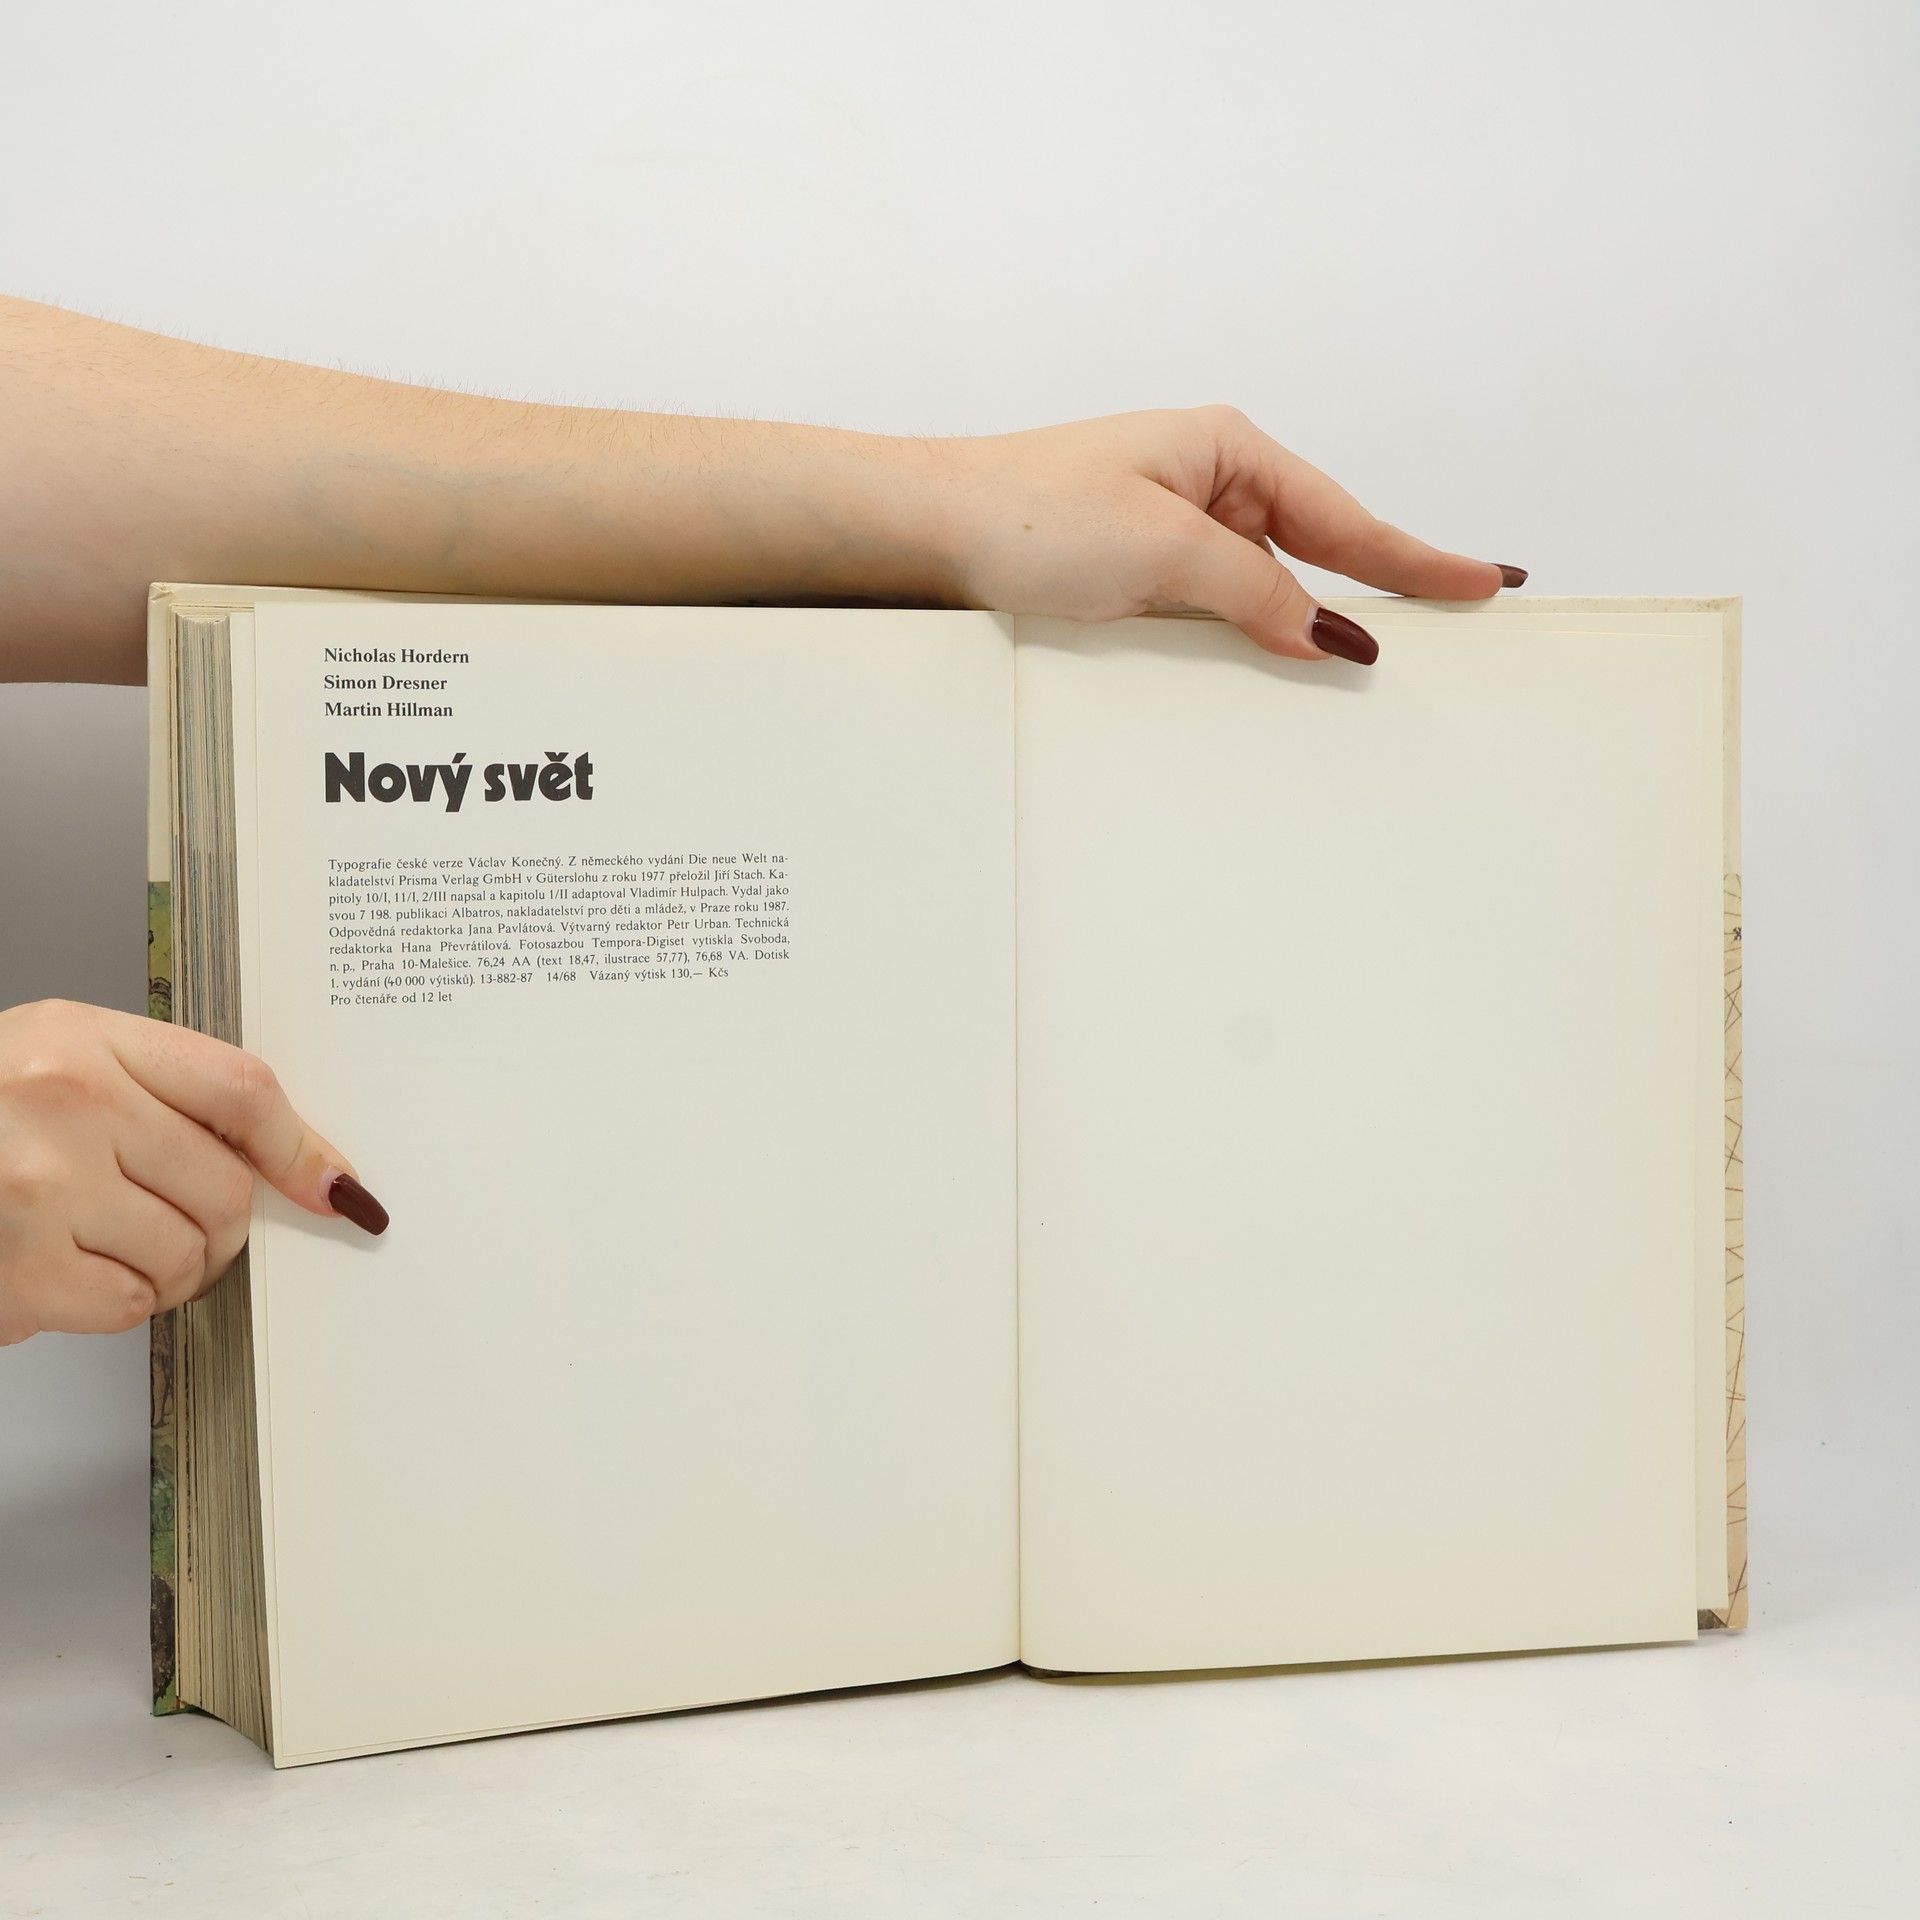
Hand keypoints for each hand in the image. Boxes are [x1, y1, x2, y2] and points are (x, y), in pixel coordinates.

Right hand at [0, 1000, 385, 1345]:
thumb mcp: (60, 1065)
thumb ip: (165, 1096)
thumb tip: (296, 1166)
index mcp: (83, 1039)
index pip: (240, 1088)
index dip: (301, 1147)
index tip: (333, 1187)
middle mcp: (66, 1102)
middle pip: (225, 1188)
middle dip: (221, 1226)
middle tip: (181, 1226)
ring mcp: (41, 1187)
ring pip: (186, 1255)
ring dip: (172, 1270)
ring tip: (111, 1245)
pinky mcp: (21, 1268)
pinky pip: (130, 1304)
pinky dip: (119, 1302)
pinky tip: (71, 1273)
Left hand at [938, 406, 1523, 662]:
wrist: (926, 530)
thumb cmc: (1027, 514)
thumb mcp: (1161, 550)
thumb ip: (1251, 589)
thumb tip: (1321, 631)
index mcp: (1225, 451)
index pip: (1342, 516)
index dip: (1415, 557)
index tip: (1483, 580)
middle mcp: (1206, 482)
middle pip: (1317, 545)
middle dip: (1382, 582)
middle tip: (1462, 609)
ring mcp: (1172, 527)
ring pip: (1268, 583)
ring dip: (1310, 619)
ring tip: (1379, 651)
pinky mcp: (1137, 570)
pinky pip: (1220, 604)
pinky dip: (1252, 632)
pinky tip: (1275, 657)